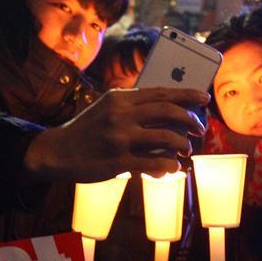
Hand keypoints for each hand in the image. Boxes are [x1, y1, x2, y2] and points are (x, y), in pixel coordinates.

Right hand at [22, 87, 207, 182]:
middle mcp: (121, 115)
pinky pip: (154, 164)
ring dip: (182, 144)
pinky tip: (173, 168)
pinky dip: (169, 166)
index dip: (187, 95)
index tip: (204, 98)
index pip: (161, 92)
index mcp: (120, 98)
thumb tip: (166, 109)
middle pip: (168, 111)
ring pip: (166, 138)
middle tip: (199, 128)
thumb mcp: (106, 108)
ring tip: (186, 150)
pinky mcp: (119, 162)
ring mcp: (120, 139)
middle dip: (190, 119)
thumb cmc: (86, 130)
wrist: (57, 152)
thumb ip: (132, 106)